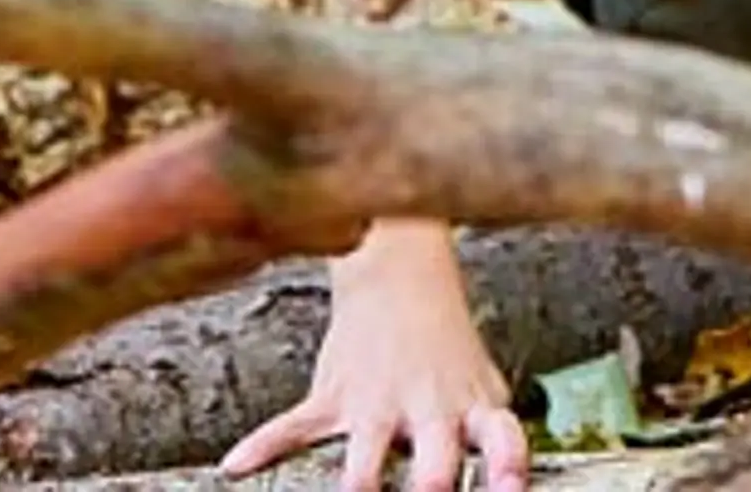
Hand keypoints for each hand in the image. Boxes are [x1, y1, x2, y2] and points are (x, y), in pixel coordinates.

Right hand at [220, 222, 529, 491]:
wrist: (400, 279)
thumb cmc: (446, 350)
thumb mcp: (482, 389)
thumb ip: (493, 439)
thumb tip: (514, 487)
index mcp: (470, 409)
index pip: (501, 445)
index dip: (506, 472)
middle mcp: (427, 410)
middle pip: (434, 461)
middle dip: (431, 487)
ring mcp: (376, 405)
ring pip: (365, 452)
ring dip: (360, 481)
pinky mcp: (332, 397)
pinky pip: (292, 425)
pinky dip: (262, 445)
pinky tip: (237, 467)